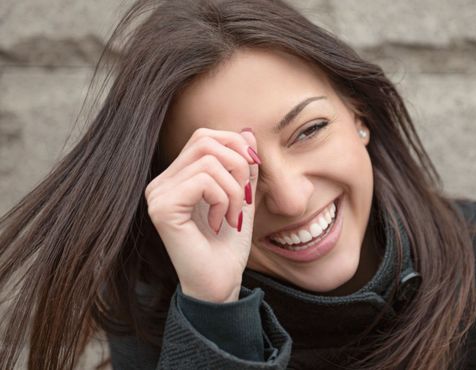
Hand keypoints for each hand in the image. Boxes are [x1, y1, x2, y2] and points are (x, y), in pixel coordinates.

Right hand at [144, 128, 259, 302]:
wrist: (220, 283)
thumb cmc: (228, 245)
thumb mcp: (242, 197)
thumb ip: (242, 167)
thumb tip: (246, 132)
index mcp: (176, 178)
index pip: (203, 136)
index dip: (234, 146)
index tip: (252, 173)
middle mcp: (161, 183)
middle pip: (205, 140)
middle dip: (237, 165)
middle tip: (242, 198)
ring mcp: (158, 195)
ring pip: (208, 160)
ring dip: (233, 189)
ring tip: (230, 216)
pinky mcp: (162, 209)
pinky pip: (203, 180)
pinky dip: (222, 199)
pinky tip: (218, 222)